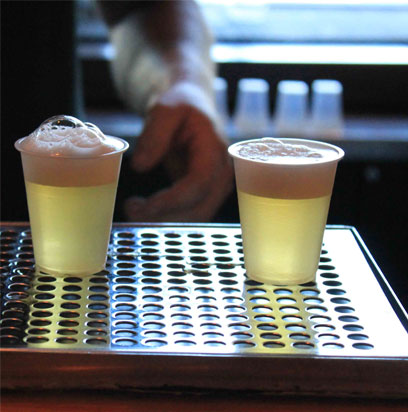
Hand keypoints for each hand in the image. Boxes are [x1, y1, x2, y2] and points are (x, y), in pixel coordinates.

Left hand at [124, 82, 233, 221]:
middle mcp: (221, 173)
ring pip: (196, 216)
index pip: (198, 184)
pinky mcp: (205, 192)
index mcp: (214, 150)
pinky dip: (169, 217)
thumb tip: (139, 166)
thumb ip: (154, 135)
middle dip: (166, 216)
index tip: (143, 207)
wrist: (195, 106)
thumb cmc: (182, 104)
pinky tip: (145, 208)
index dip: (172, 200)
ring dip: (165, 220)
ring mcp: (216, 185)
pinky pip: (191, 213)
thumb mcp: (165, 109)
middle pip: (200, 207)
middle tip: (130, 210)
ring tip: (133, 207)